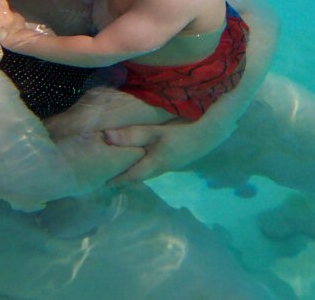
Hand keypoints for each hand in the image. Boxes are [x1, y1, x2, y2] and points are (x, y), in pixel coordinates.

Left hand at [102, 119, 227, 184]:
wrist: (209, 135)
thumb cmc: (182, 133)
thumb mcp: (155, 132)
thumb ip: (132, 135)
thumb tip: (107, 138)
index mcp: (153, 164)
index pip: (131, 176)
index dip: (117, 180)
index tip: (105, 183)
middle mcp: (160, 169)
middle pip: (139, 176)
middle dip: (126, 178)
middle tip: (111, 177)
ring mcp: (170, 165)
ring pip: (147, 172)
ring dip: (135, 172)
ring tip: (123, 169)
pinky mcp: (175, 160)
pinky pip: (154, 167)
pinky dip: (144, 166)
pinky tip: (143, 159)